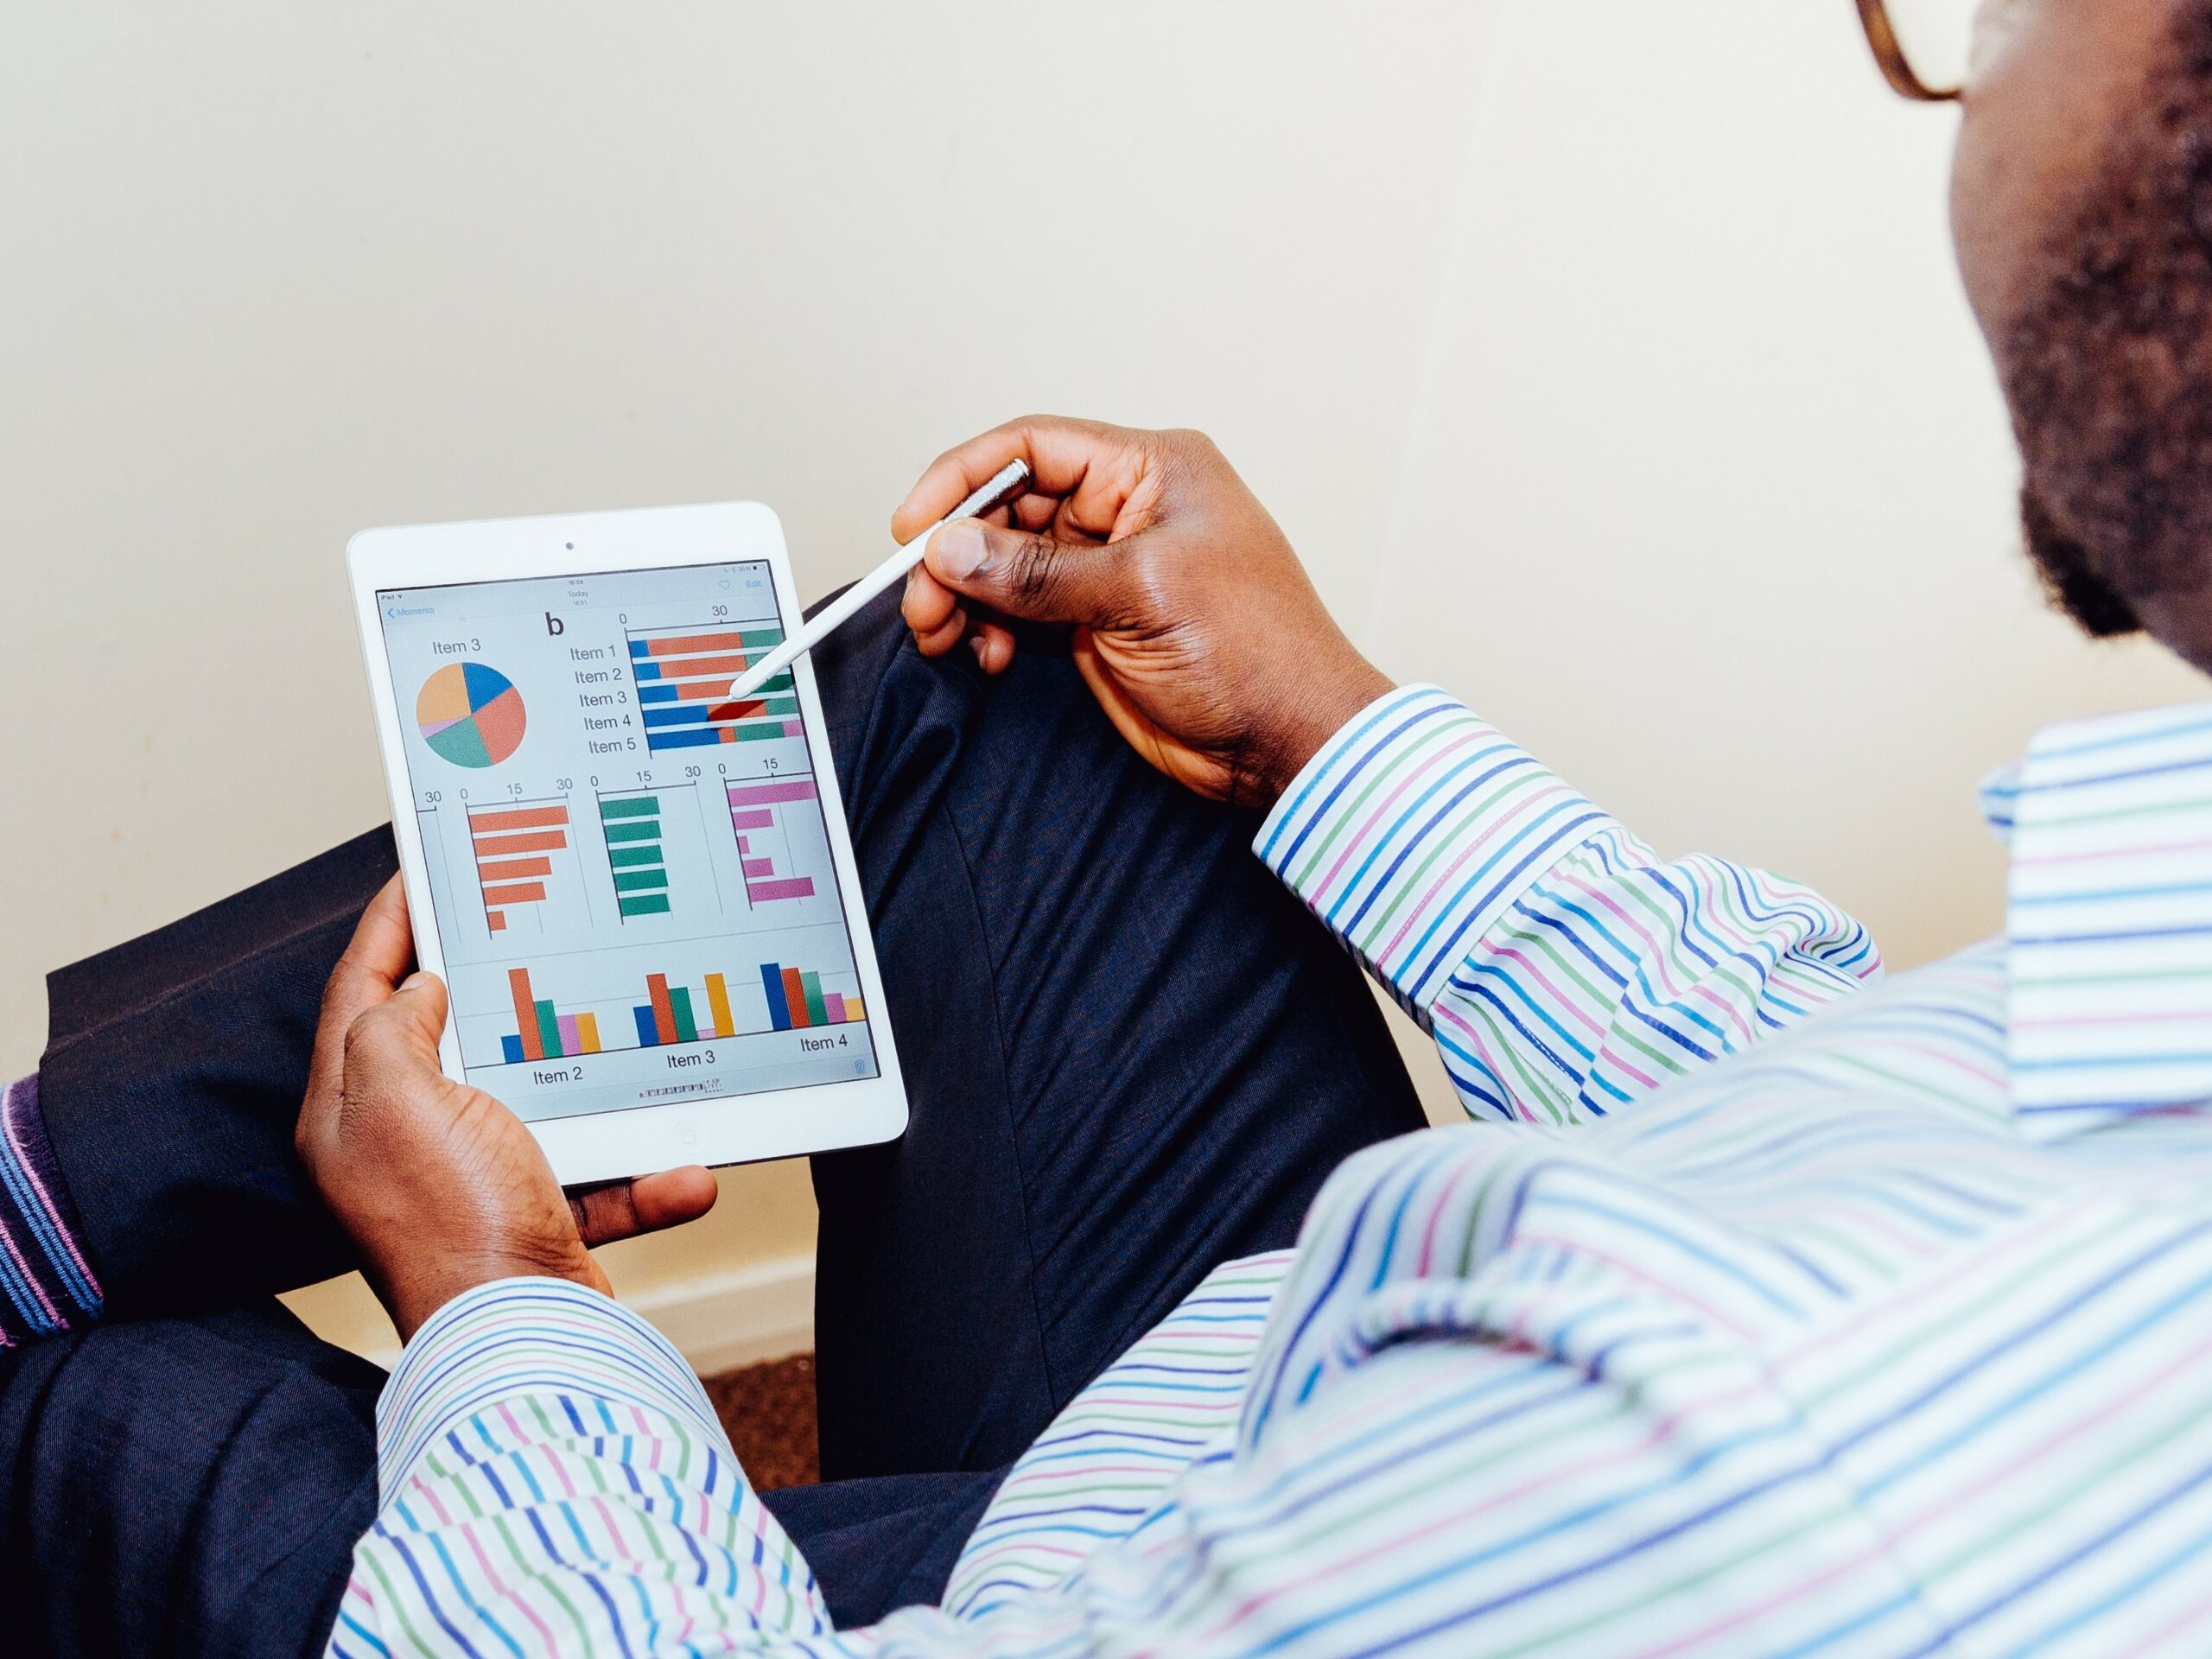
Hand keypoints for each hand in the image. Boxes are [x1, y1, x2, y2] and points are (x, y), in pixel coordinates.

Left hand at [295, 878, 717, 1338]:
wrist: (522, 1342)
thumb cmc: (453, 1222)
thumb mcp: (399, 1102)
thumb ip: (394, 1031)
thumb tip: (421, 990)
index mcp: (350, 1114)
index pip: (358, 996)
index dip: (387, 929)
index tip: (418, 874)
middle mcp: (402, 1146)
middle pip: (443, 1040)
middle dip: (491, 986)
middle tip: (524, 926)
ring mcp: (470, 1182)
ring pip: (534, 1101)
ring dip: (592, 1084)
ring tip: (626, 1034)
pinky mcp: (533, 1219)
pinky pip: (597, 1176)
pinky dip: (642, 1175)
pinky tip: (683, 1169)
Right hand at [895, 416, 1393, 806]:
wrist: (1289, 741)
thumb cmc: (1256, 652)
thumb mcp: (1139, 595)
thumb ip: (1037, 573)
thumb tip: (950, 548)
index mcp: (1152, 469)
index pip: (1034, 447)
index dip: (965, 480)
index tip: (914, 527)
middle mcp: (1127, 509)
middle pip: (1009, 506)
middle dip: (957, 551)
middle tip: (922, 599)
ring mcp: (1109, 568)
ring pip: (1006, 563)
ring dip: (964, 595)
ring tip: (942, 634)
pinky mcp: (1096, 622)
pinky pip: (1020, 610)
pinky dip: (990, 628)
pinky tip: (985, 656)